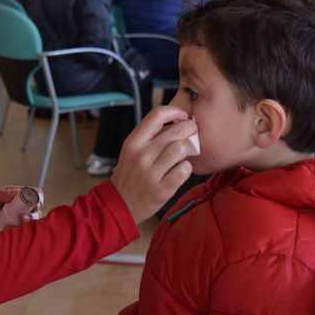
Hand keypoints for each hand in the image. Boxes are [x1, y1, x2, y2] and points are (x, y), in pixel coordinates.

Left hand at [0, 186, 41, 237]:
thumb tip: (17, 192)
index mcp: (12, 196)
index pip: (32, 195)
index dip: (37, 199)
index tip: (35, 204)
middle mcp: (15, 210)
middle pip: (34, 212)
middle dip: (33, 216)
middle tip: (22, 218)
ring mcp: (10, 223)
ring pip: (28, 227)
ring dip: (24, 227)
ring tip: (10, 227)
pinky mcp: (4, 236)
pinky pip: (16, 238)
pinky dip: (15, 238)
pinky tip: (5, 234)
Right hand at [111, 106, 195, 224]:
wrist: (121, 203)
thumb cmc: (131, 173)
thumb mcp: (132, 150)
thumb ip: (150, 136)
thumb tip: (177, 121)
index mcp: (133, 142)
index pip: (156, 115)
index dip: (174, 111)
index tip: (182, 115)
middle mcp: (141, 155)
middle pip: (175, 131)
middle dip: (189, 128)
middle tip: (193, 131)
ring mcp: (151, 173)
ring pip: (181, 149)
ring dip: (188, 149)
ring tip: (185, 153)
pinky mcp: (162, 189)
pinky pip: (184, 170)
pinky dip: (187, 168)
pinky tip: (182, 169)